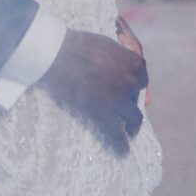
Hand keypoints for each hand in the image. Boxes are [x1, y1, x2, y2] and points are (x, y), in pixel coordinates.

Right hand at [38, 19, 149, 155]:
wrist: (55, 55)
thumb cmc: (74, 45)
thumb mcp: (103, 43)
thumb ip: (116, 56)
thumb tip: (119, 64)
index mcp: (130, 62)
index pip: (141, 76)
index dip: (134, 84)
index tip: (128, 88)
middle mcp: (129, 81)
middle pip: (136, 98)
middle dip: (130, 102)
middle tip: (122, 108)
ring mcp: (118, 100)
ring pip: (134, 118)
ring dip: (132, 125)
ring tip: (128, 131)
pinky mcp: (103, 115)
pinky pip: (117, 134)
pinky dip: (121, 144)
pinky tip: (122, 151)